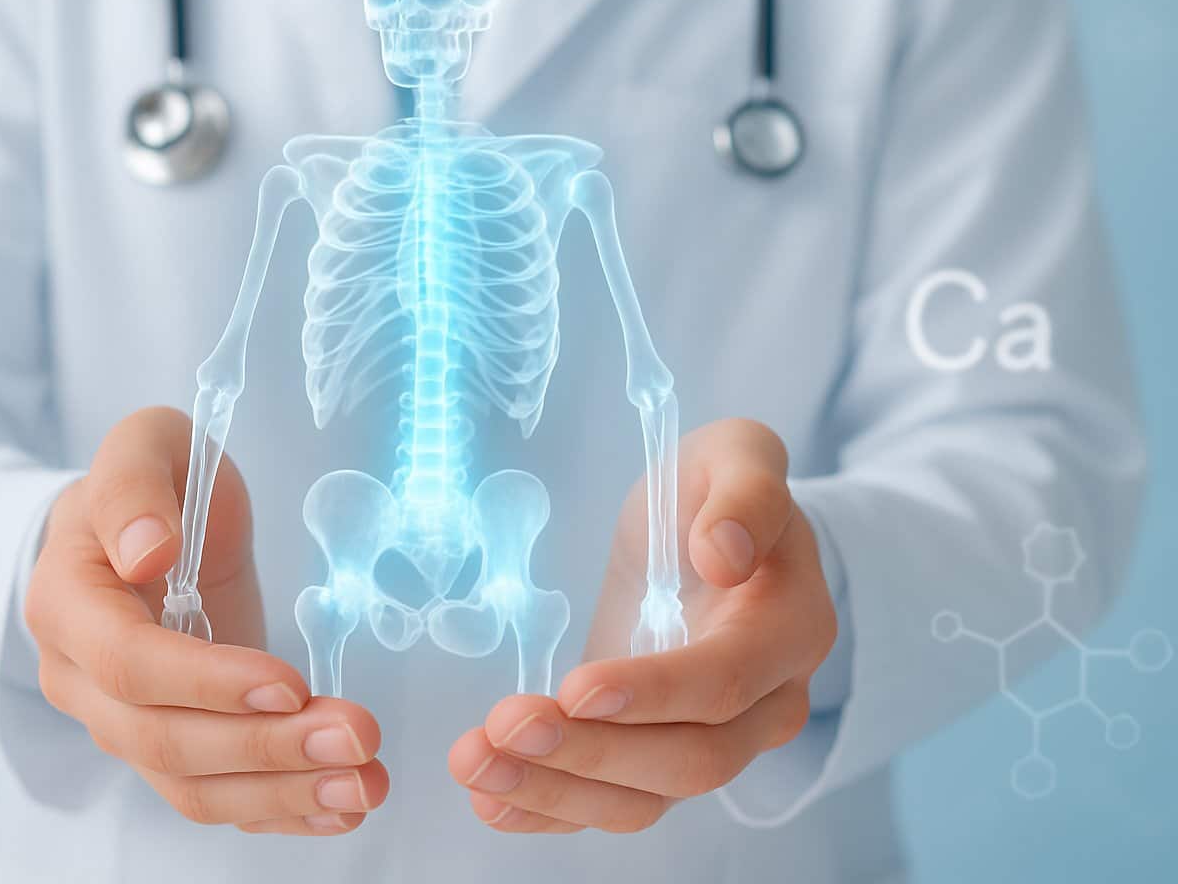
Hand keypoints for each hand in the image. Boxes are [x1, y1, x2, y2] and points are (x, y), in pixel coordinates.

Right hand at [26, 407, 387, 834]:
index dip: (207, 682)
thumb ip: (134, 487)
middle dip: (264, 748)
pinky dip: (279, 811)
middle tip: (356, 735)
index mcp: (66, 603)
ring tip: (366, 783)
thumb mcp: (145, 445)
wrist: (149, 524)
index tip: (288, 682)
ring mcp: (121, 723)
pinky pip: (216, 797)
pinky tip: (342, 806)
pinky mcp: (171, 746)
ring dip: (282, 792)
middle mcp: (81, 679)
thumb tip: (147, 552)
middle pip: (163, 739)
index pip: (128, 665)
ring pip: (191, 785)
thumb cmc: (153, 479)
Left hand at [448, 418, 836, 832]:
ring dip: (557, 791)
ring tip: (477, 765)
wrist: (714, 530)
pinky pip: (616, 802)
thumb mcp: (738, 456)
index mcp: (791, 627)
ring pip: (648, 796)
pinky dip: (552, 811)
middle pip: (690, 758)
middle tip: (505, 725)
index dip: (655, 692)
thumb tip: (724, 553)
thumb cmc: (719, 488)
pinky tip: (492, 801)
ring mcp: (717, 739)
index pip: (727, 680)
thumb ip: (745, 492)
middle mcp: (767, 703)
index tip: (578, 687)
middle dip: (593, 751)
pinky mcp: (660, 754)